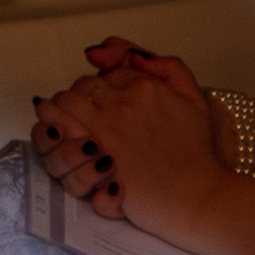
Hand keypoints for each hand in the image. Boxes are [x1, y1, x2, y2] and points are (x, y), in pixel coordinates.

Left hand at [31, 39, 209, 178]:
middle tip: (80, 114)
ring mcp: (107, 130)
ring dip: (61, 113)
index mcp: (145, 88)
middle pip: (81, 86)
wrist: (197, 195)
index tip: (100, 101)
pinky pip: (60, 133)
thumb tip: (137, 59)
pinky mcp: (95, 157)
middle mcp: (123, 104)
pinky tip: (62, 142)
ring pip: (63, 104)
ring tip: (65, 125)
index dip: (99, 88)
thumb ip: (170, 69)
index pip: (106, 74)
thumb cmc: (197, 155)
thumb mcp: (195, 100)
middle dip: (77, 98)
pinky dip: (56, 134)